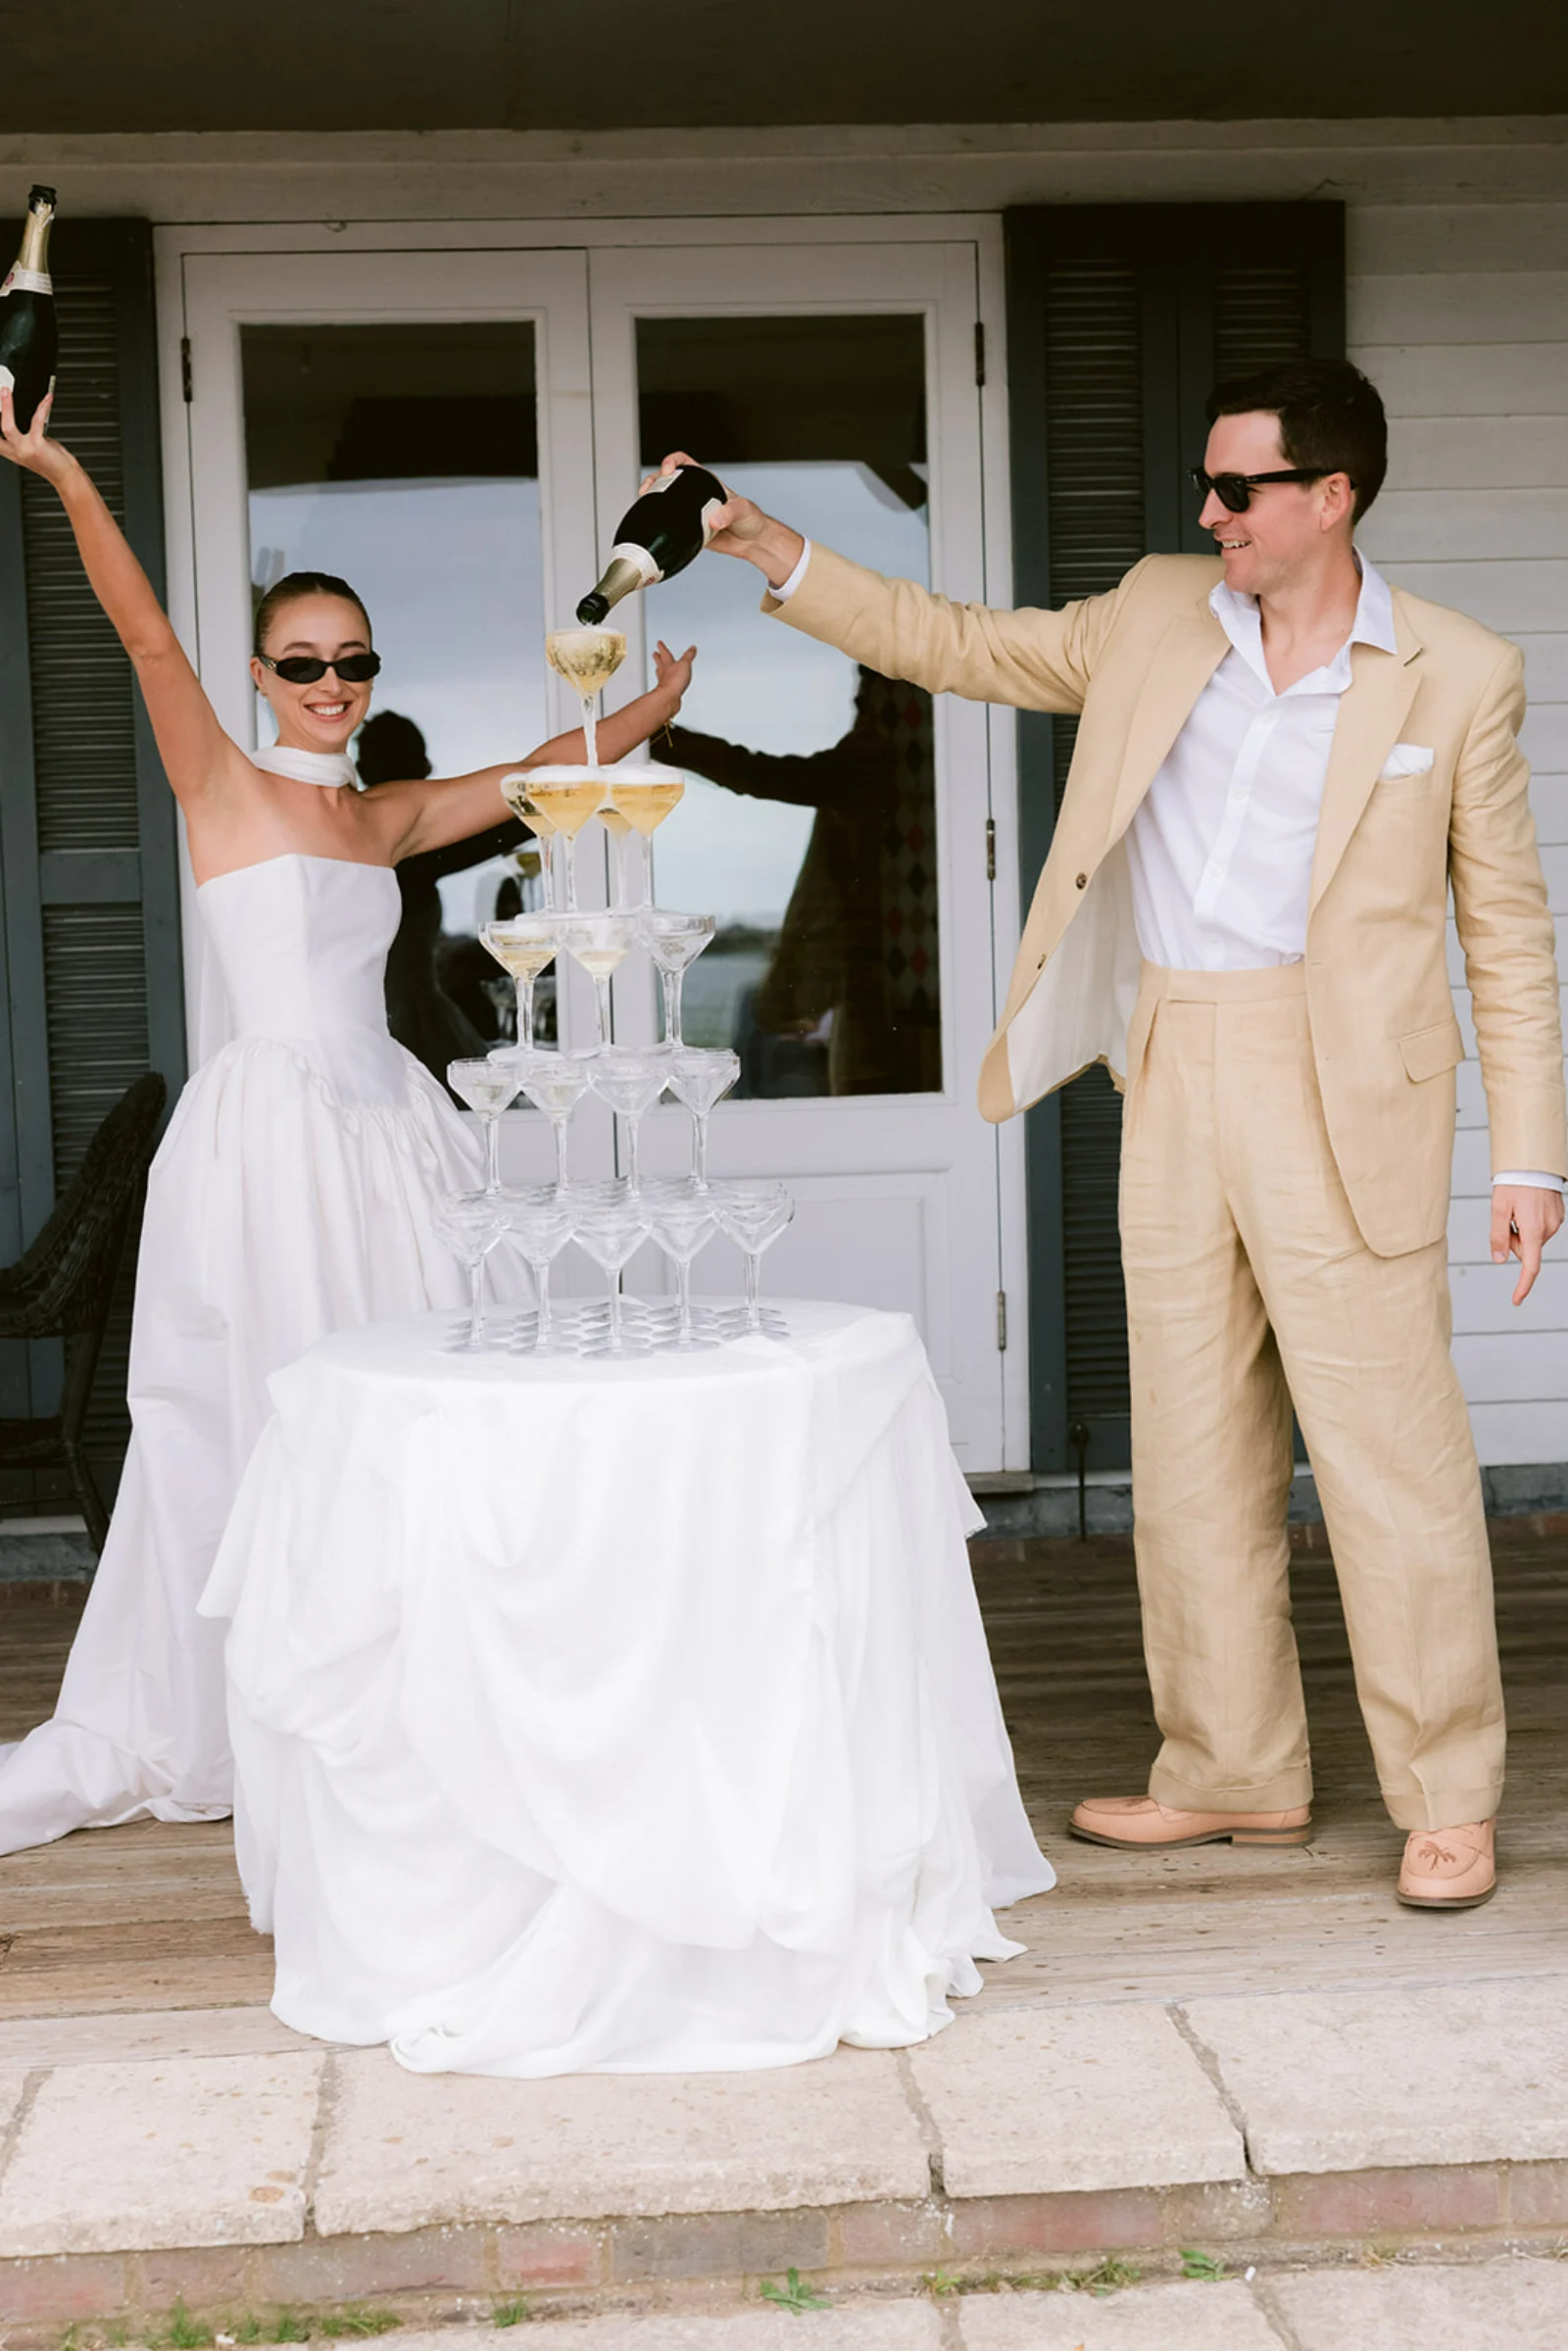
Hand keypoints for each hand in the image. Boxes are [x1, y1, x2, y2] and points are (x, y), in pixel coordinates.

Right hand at [0, 384, 72, 482]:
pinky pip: (37, 421)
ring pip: (7, 427)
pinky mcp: (37, 446)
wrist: (67, 477)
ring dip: (7, 406)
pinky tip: (48, 399)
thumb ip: (26, 435)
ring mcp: (25, 449)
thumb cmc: (53, 463)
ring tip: (6, 392)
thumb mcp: (34, 448)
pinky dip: (43, 407)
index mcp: (13, 453)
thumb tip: (27, 415)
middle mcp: (16, 452)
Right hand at [641, 450, 803, 581]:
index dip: (672, 461)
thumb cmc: (751, 520)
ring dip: (652, 501)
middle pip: (667, 480)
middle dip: (653, 481)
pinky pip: (670, 524)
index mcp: (706, 482)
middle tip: (647, 489)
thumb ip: (729, 513)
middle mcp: (696, 494)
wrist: (752, 542)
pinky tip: (654, 526)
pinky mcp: (689, 529)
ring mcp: (690, 511)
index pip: (684, 462)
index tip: (667, 470)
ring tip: (645, 504)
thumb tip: (714, 520)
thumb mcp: (743, 510)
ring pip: (665, 501)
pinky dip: (659, 523)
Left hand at [652, 639, 696, 707]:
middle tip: (654, 654)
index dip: (662, 647)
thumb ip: (689, 656)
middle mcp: (664, 672)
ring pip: (661, 673)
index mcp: (668, 663)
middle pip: (660, 663)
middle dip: (658, 657)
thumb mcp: (685, 664)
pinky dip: (666, 682)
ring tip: (659, 667)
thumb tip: (692, 648)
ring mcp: (664, 682)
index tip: (659, 643)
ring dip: (660, 669)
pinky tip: (668, 684)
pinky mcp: (666, 691)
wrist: (669, 696)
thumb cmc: (674, 680)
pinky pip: (665, 684)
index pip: (664, 653)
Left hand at [1491, 1182, 1563, 1304]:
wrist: (1533, 1163)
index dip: (1522, 1285)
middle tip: (1506, 1219)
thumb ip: (1498, 1236)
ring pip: (1532, 1239)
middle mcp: (1548, 1229)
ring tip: (1518, 1208)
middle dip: (1513, 1242)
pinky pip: (1540, 1228)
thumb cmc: (1514, 1183)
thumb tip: (1499, 1260)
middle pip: (1526, 1250)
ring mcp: (1555, 1222)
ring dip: (1521, 1230)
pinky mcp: (1557, 1215)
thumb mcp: (1498, 1209)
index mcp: (1533, 1230)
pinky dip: (1529, 1223)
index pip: (1530, 1266)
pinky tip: (1527, 1205)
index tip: (1516, 1299)